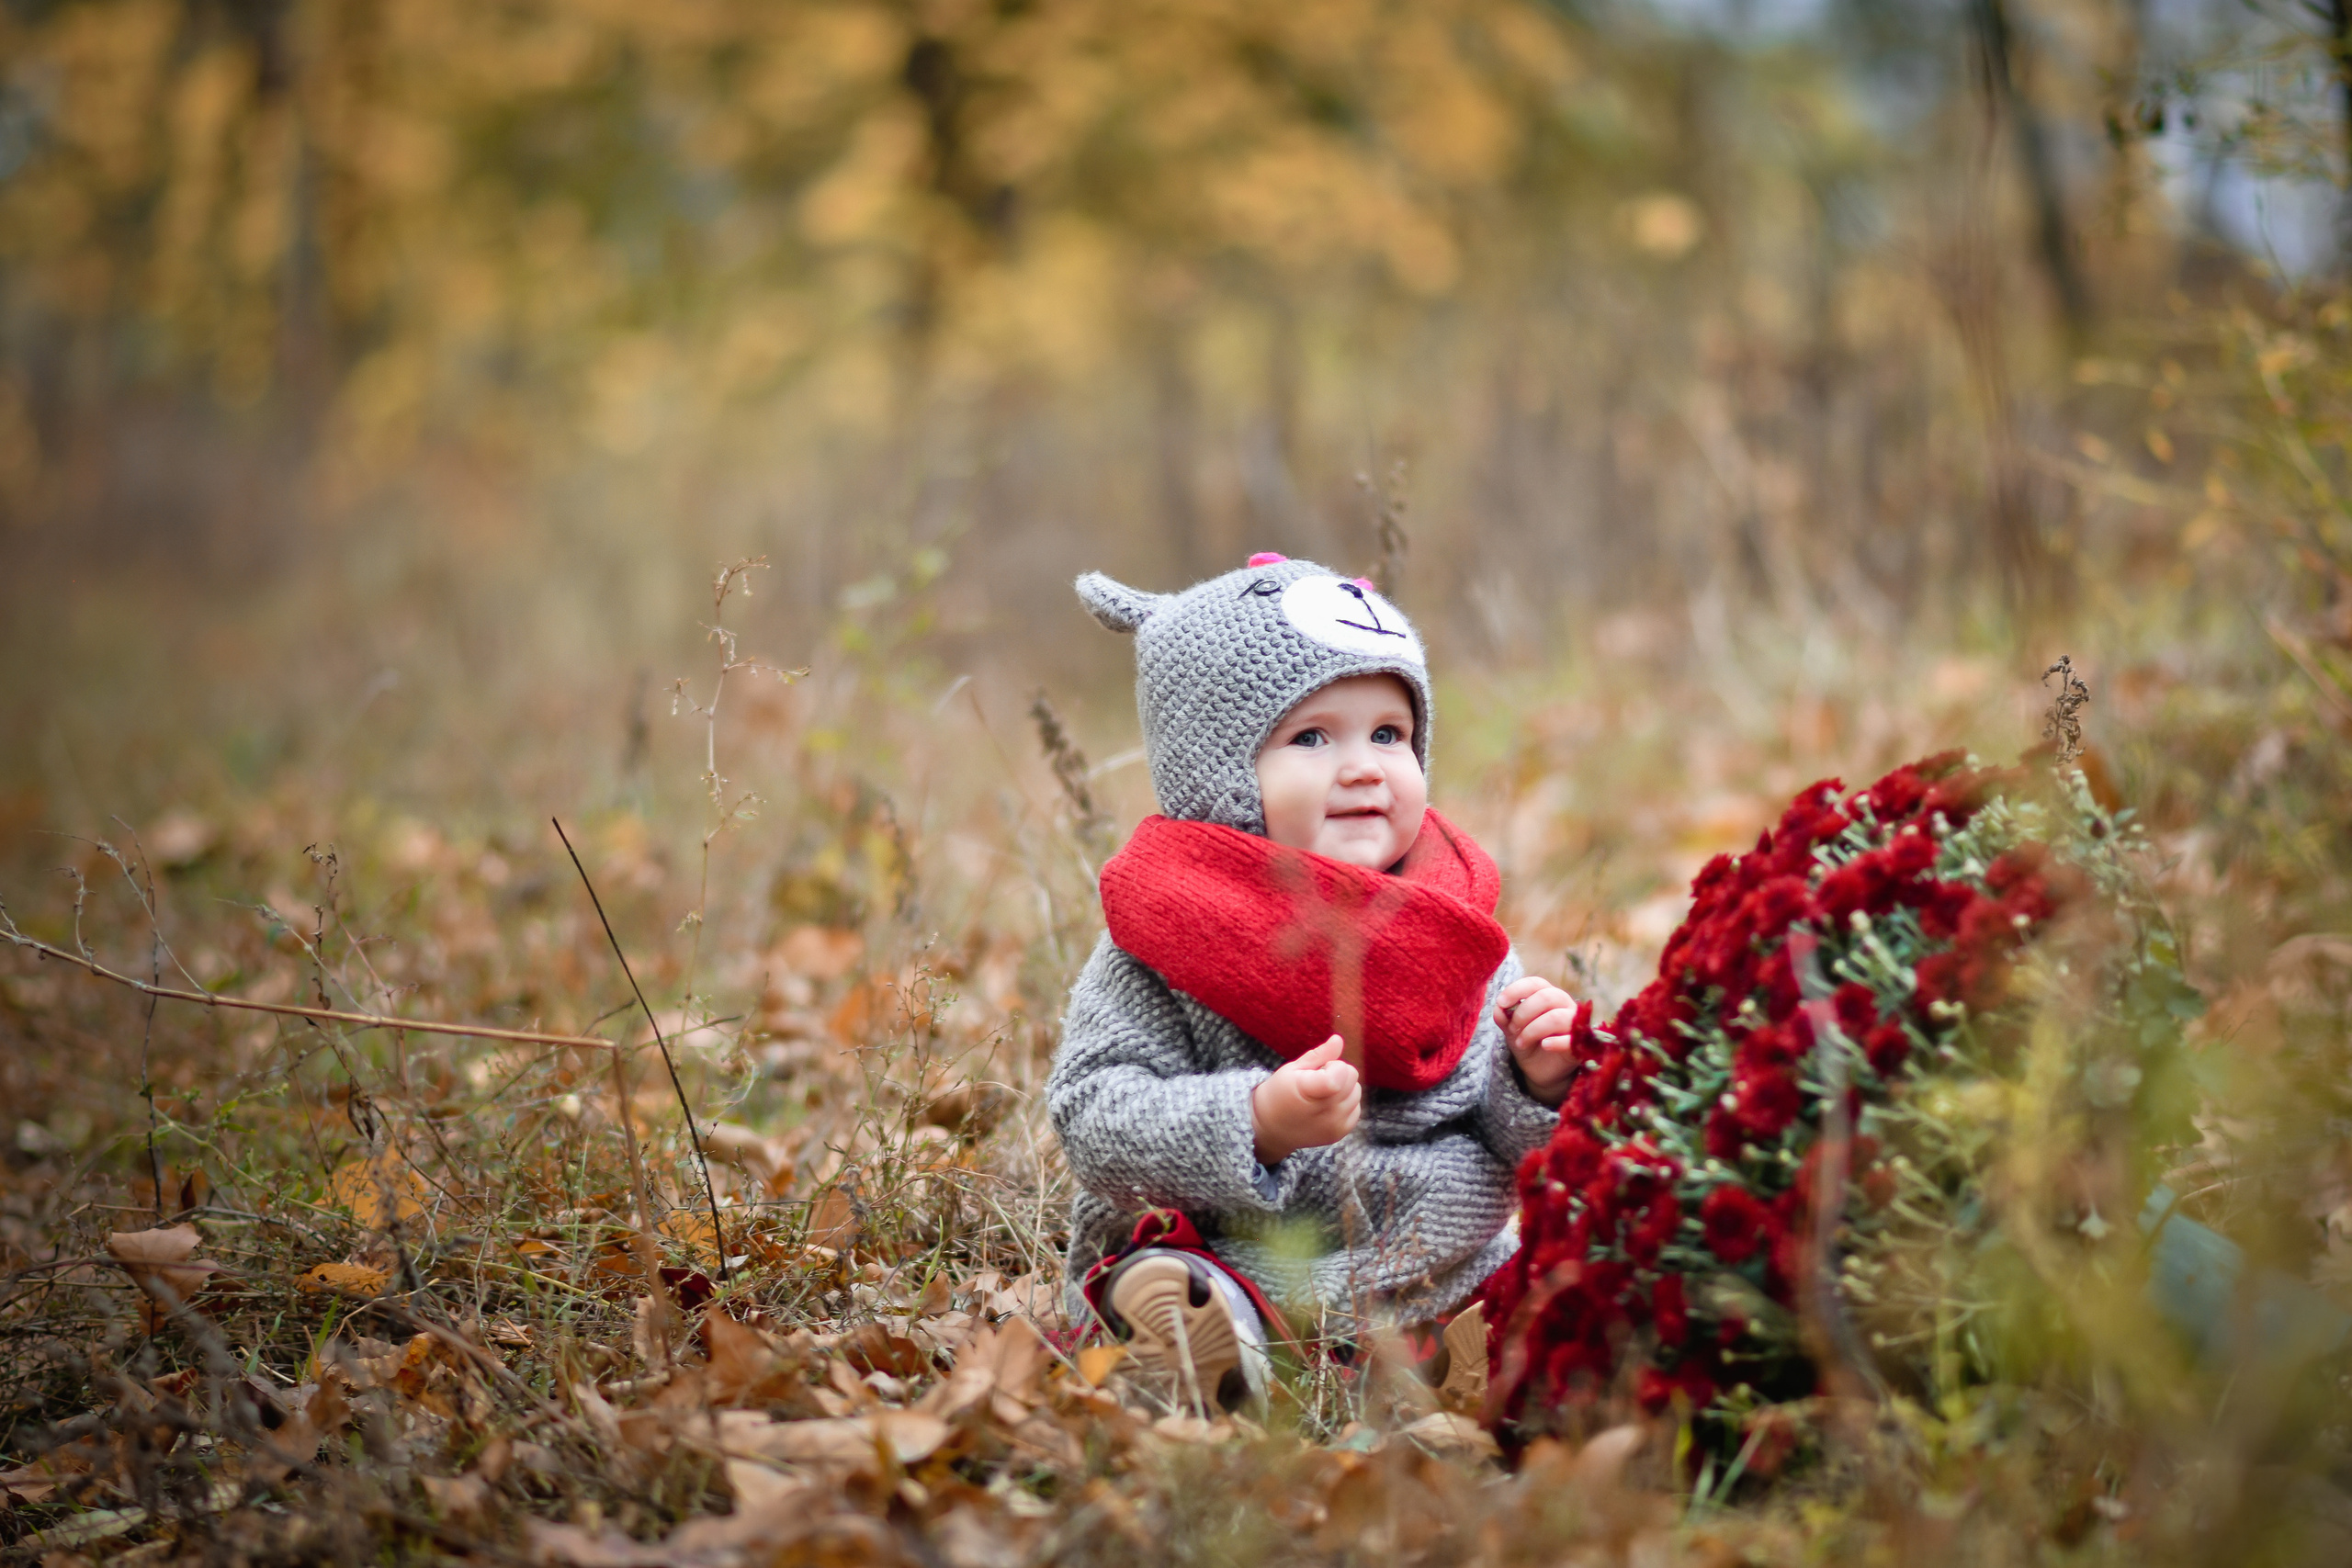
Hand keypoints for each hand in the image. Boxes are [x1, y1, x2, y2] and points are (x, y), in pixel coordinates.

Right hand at [1251, 1034, 1361, 1165]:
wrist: (1271, 1127)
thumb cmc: (1280, 1093)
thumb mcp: (1293, 1069)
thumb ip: (1319, 1054)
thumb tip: (1339, 1040)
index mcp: (1309, 1091)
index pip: (1342, 1072)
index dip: (1333, 1065)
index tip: (1320, 1069)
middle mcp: (1325, 1112)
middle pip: (1352, 1078)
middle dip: (1338, 1073)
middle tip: (1317, 1081)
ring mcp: (1334, 1125)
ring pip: (1356, 1092)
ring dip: (1343, 1089)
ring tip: (1322, 1094)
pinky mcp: (1340, 1133)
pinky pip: (1356, 1108)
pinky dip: (1345, 1103)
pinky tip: (1327, 1105)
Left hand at [1495, 975, 1579, 1108]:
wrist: (1540, 1071)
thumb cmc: (1529, 1043)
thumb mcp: (1512, 1031)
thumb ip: (1505, 1018)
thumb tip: (1499, 1008)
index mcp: (1548, 995)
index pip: (1535, 983)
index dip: (1516, 990)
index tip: (1501, 1003)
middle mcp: (1564, 1004)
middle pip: (1546, 997)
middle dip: (1523, 1013)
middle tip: (1512, 1030)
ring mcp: (1574, 1023)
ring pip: (1556, 1017)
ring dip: (1532, 1030)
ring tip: (1521, 1043)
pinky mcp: (1579, 1044)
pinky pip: (1571, 1039)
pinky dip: (1555, 1042)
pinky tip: (1545, 1046)